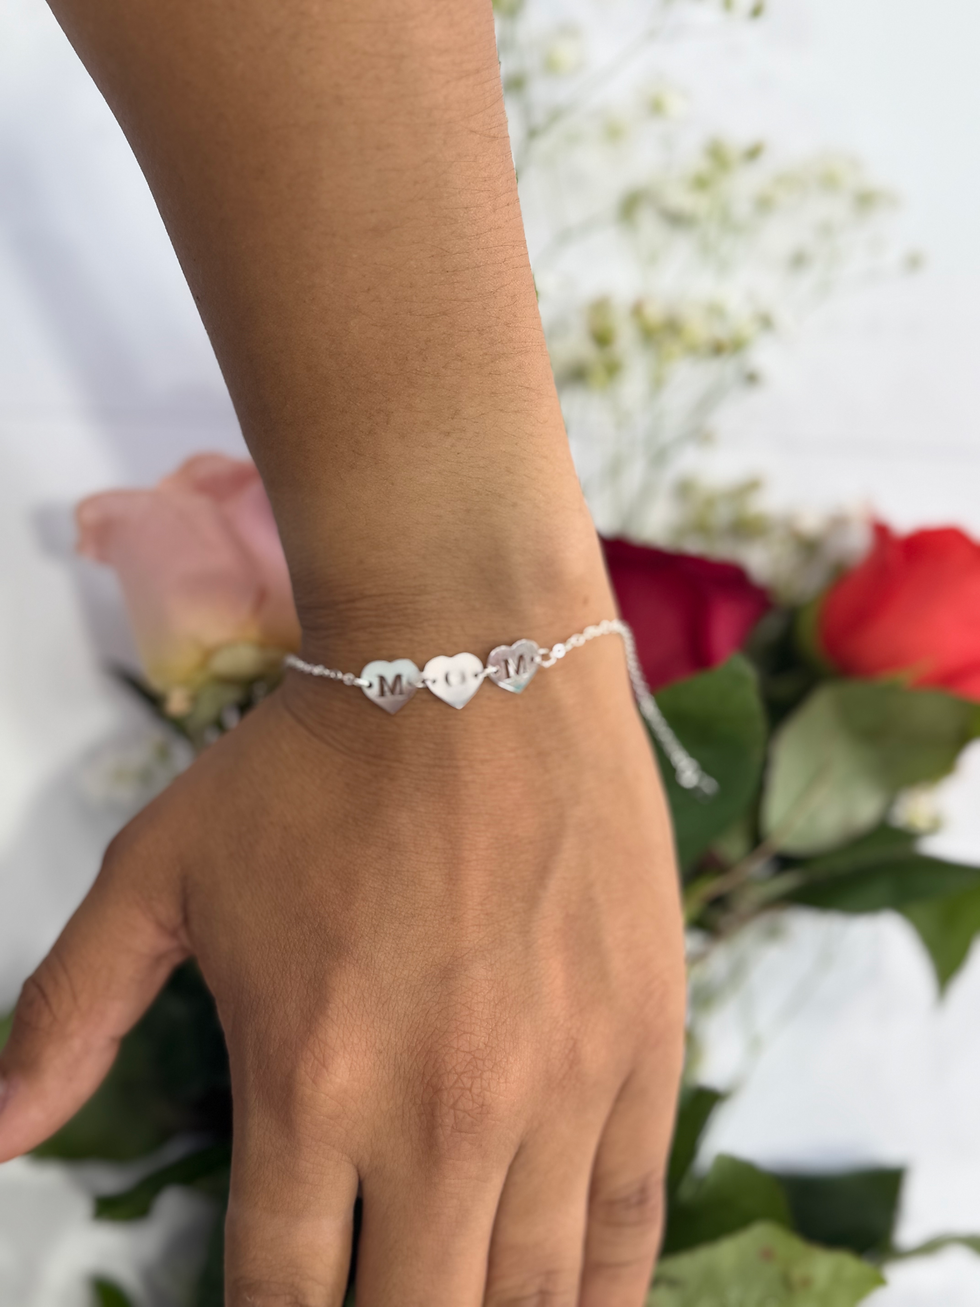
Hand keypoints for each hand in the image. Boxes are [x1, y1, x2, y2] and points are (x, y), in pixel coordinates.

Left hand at [0, 627, 683, 1305]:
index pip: (283, 1302)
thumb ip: (66, 1013)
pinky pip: (629, 1223)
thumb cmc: (314, 761)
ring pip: (530, 1299)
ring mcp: (559, 1086)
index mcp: (307, 1085)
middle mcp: (441, 1115)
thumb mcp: (161, 875)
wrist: (475, 658)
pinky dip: (602, 1297)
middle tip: (372, 1298)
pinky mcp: (640, 1045)